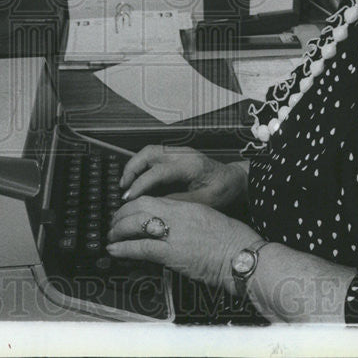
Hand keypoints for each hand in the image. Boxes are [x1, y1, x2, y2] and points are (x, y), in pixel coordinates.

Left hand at [107, 196, 260, 289]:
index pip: (151, 199)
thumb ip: (188, 219)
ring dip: (118, 229)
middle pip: (139, 207)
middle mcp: (177, 215)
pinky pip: (141, 247)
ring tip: (110, 236)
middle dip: (122, 215)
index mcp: (186, 206)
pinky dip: (124, 247)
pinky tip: (114, 249)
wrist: (243, 255)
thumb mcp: (208, 220)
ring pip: (136, 223)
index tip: (127, 211)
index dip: (134, 204)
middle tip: (113, 223)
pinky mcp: (172, 253)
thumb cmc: (233, 241)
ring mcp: (173, 233)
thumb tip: (172, 226)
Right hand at [119, 145, 245, 209]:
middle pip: (148, 153)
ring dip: (134, 165)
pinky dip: (142, 164)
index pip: (158, 172)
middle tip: (123, 188)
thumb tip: (154, 206)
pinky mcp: (177, 154)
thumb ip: (178, 202)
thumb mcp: (203, 203)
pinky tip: (138, 178)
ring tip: (126, 183)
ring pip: (148, 151)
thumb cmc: (223, 191)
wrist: (234, 180)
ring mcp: (179, 151)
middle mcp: (182, 154)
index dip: (141, 185)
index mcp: (190, 165)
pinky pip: (154, 154)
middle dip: (131, 169)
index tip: (129, 198)